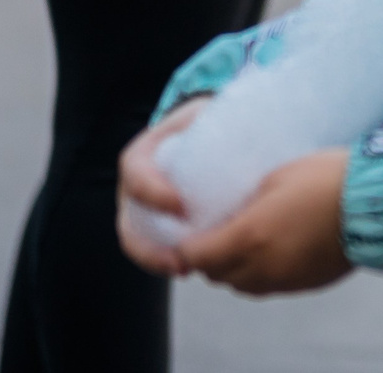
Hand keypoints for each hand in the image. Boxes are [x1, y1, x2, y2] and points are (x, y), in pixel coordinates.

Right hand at [116, 98, 203, 277]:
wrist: (209, 130)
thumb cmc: (209, 121)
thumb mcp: (208, 112)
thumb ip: (218, 118)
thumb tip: (254, 125)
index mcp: (144, 154)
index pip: (136, 173)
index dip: (152, 192)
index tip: (180, 205)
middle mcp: (138, 186)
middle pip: (129, 222)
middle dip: (149, 246)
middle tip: (180, 259)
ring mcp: (145, 210)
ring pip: (139, 242)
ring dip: (158, 260)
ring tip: (186, 269)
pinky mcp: (160, 225)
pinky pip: (157, 248)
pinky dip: (170, 260)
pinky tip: (194, 267)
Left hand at [175, 148, 353, 295]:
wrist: (377, 201)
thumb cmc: (327, 178)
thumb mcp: (276, 176)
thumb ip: (245, 202)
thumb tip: (229, 215)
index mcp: (249, 236)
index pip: (196, 256)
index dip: (188, 245)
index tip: (191, 232)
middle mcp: (262, 266)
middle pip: (216, 276)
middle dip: (210, 258)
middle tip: (217, 234)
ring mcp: (285, 279)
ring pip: (242, 286)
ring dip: (235, 269)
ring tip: (246, 244)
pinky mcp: (306, 284)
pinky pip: (270, 286)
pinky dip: (263, 273)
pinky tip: (276, 250)